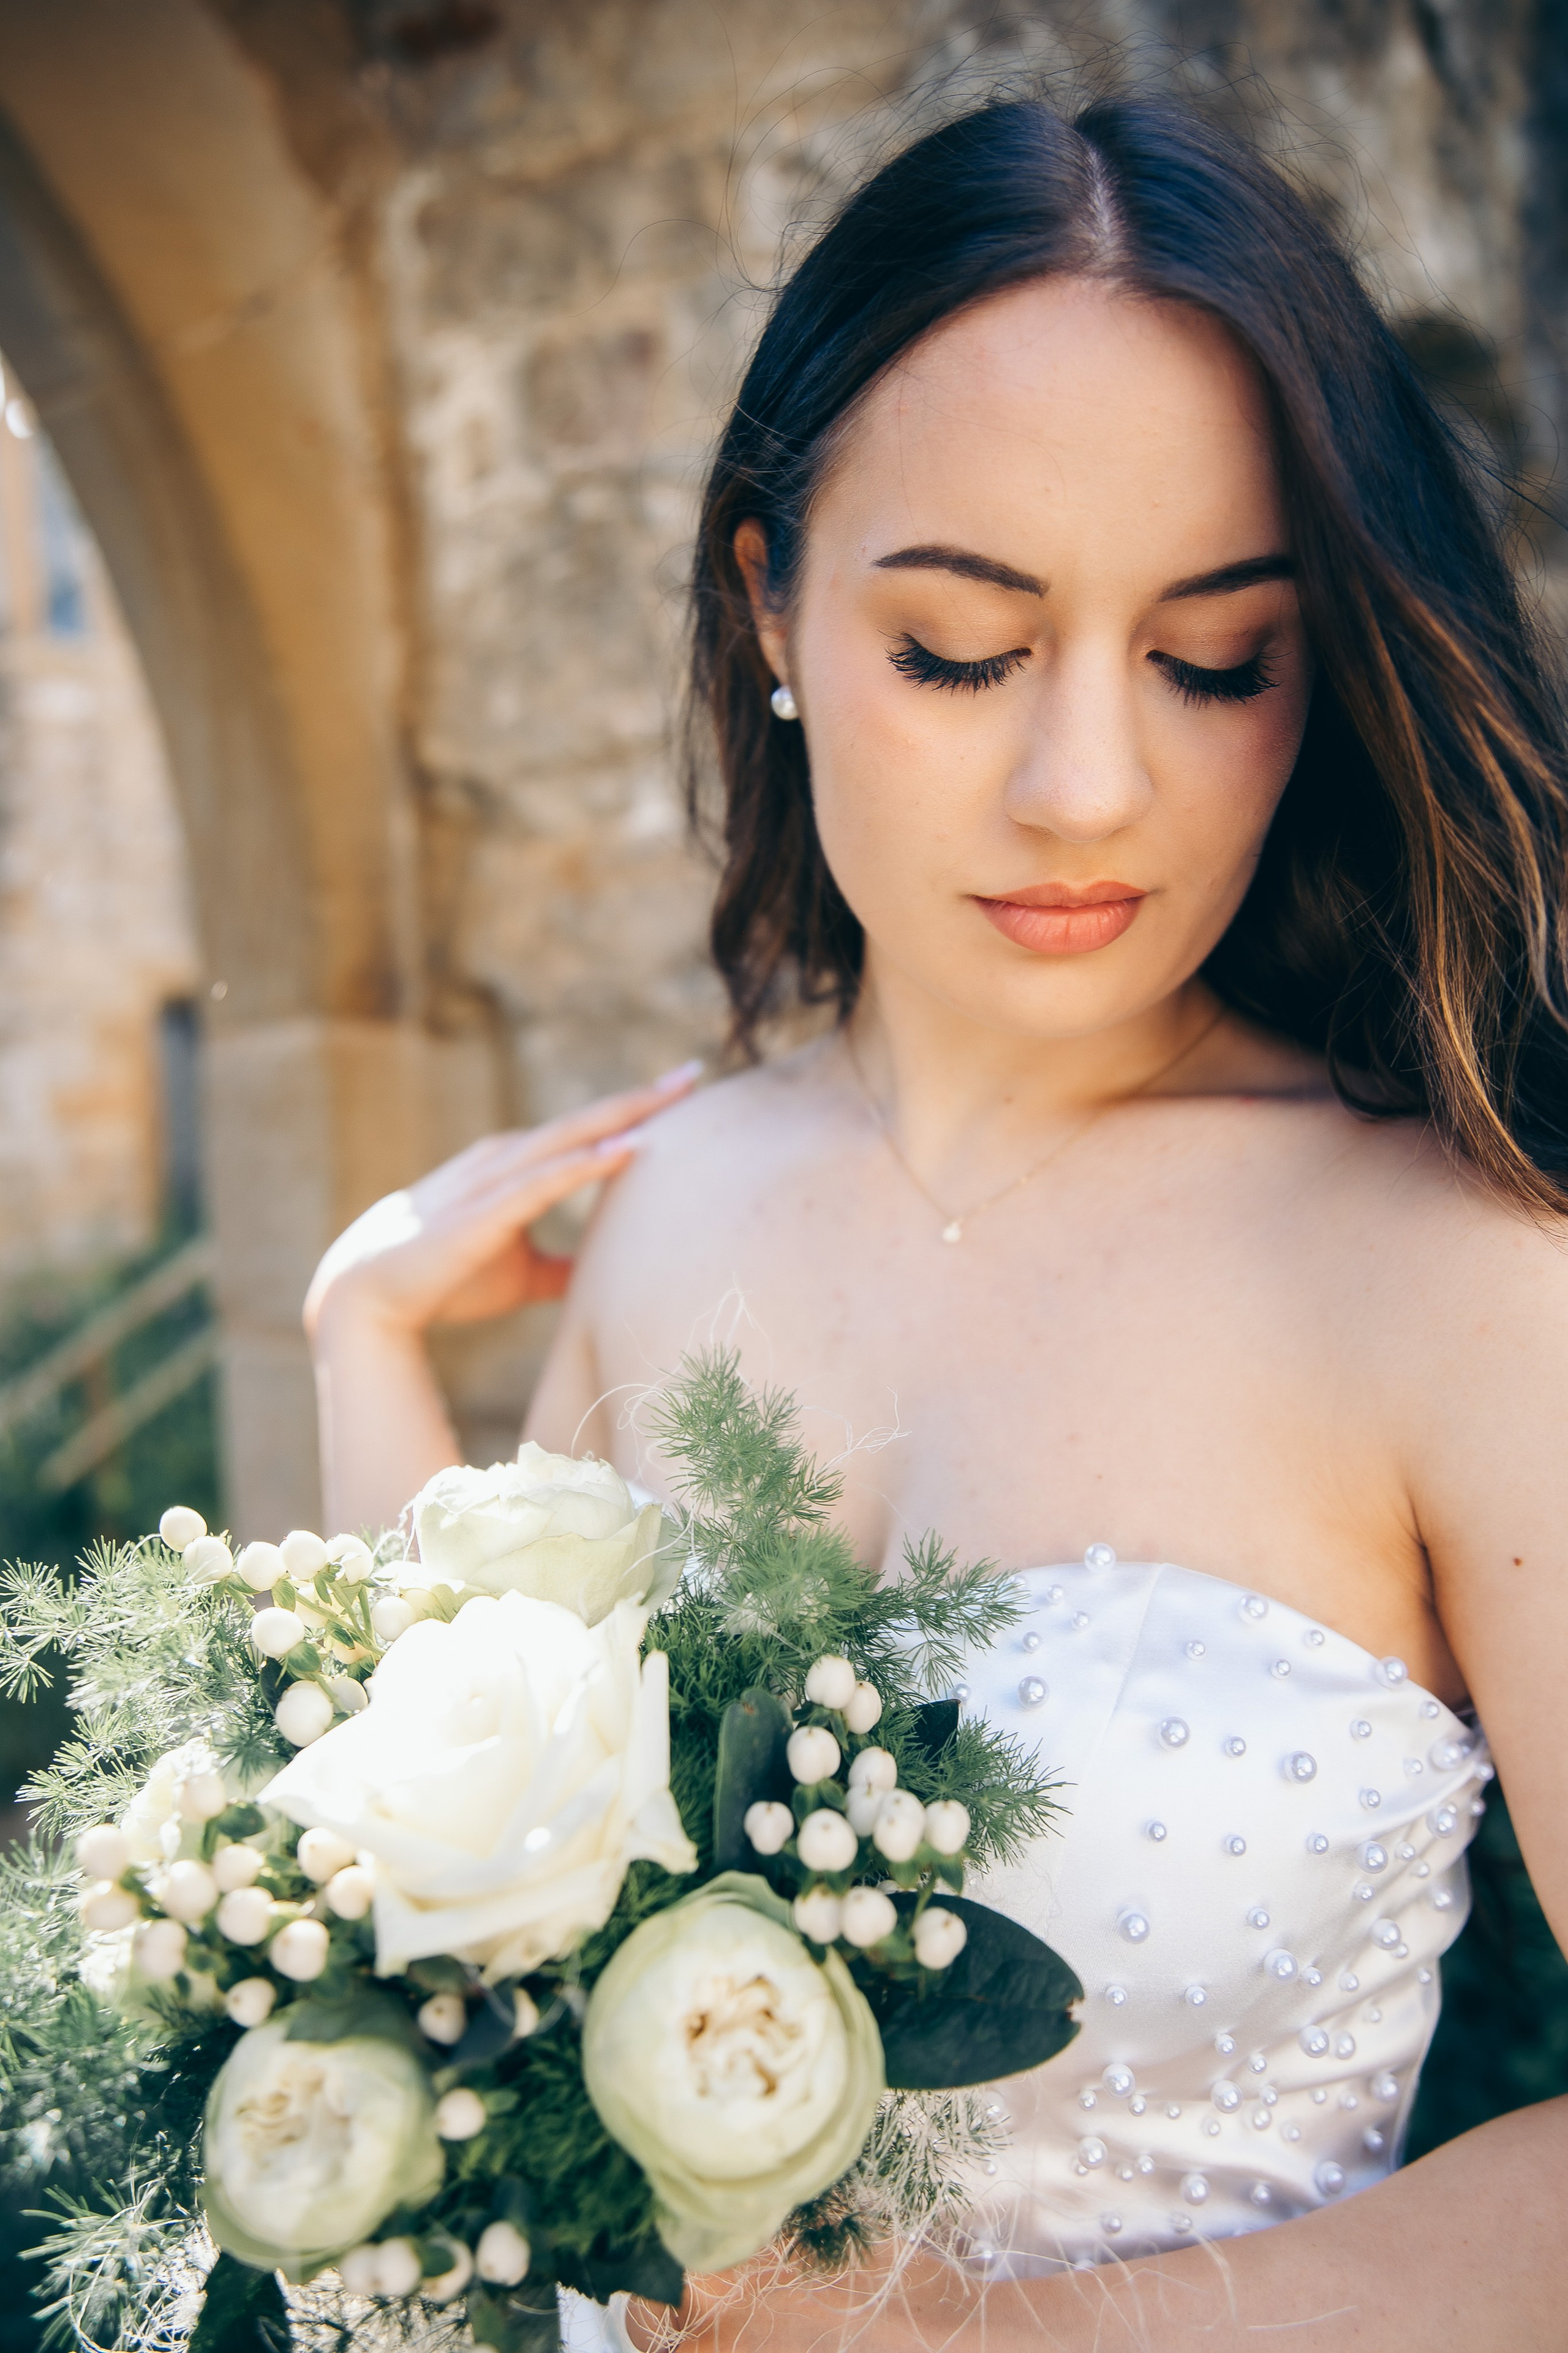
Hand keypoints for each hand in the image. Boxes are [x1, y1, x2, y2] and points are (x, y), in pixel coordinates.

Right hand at [303, 1063, 701, 1342]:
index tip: (682, 1095)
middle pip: (585, 1121)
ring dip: (621, 1117)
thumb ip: (560, 1268)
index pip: (584, 1132)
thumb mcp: (517, 1271)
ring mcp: (494, 1180)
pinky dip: (586, 1163)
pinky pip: (544, 1180)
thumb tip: (602, 1277)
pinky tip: (627, 1148)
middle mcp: (506, 1160)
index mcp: (514, 1166)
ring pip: (569, 1138)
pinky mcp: (485, 1211)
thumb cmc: (442, 1280)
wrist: (369, 1296)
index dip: (633, 1113)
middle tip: (694, 1074)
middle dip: (641, 1098)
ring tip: (672, 1097)